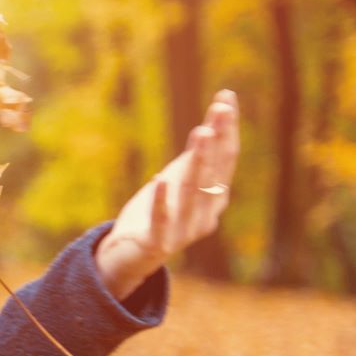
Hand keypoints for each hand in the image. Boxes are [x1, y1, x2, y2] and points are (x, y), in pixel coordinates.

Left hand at [95, 89, 239, 299]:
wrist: (127, 257)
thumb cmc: (155, 214)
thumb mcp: (175, 182)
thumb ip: (193, 160)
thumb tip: (211, 125)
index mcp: (213, 197)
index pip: (226, 158)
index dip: (227, 128)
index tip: (226, 97)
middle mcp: (206, 214)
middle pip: (214, 173)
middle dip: (218, 140)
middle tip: (219, 110)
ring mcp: (184, 231)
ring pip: (192, 193)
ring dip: (198, 162)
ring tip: (201, 133)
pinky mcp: (158, 243)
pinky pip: (161, 220)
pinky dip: (162, 200)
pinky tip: (160, 179)